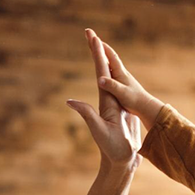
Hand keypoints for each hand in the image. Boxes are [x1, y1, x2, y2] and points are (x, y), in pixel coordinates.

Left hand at [66, 28, 141, 168]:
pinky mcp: (124, 111)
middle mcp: (109, 100)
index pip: (100, 73)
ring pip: (111, 78)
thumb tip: (69, 101)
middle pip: (103, 71)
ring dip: (107, 61)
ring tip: (102, 46)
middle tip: (91, 33)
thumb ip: (86, 114)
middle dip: (98, 52)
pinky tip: (115, 74)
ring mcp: (116, 105)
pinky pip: (120, 90)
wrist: (121, 161)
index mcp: (104, 101)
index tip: (93, 37)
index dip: (97, 55)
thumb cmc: (112, 148)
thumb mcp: (98, 130)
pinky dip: (117, 78)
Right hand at [88, 32, 164, 128]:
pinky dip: (105, 65)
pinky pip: (110, 70)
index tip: (93, 37)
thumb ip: (111, 86)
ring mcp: (121, 77)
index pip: (109, 55)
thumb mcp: (121, 93)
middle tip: (90, 35)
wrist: (145, 107)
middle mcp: (121, 72)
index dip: (100, 46)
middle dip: (99, 45)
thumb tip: (100, 80)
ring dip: (102, 54)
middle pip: (108, 55)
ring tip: (95, 49)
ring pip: (109, 62)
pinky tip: (104, 67)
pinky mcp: (122, 83)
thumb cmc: (134, 100)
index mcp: (120, 72)